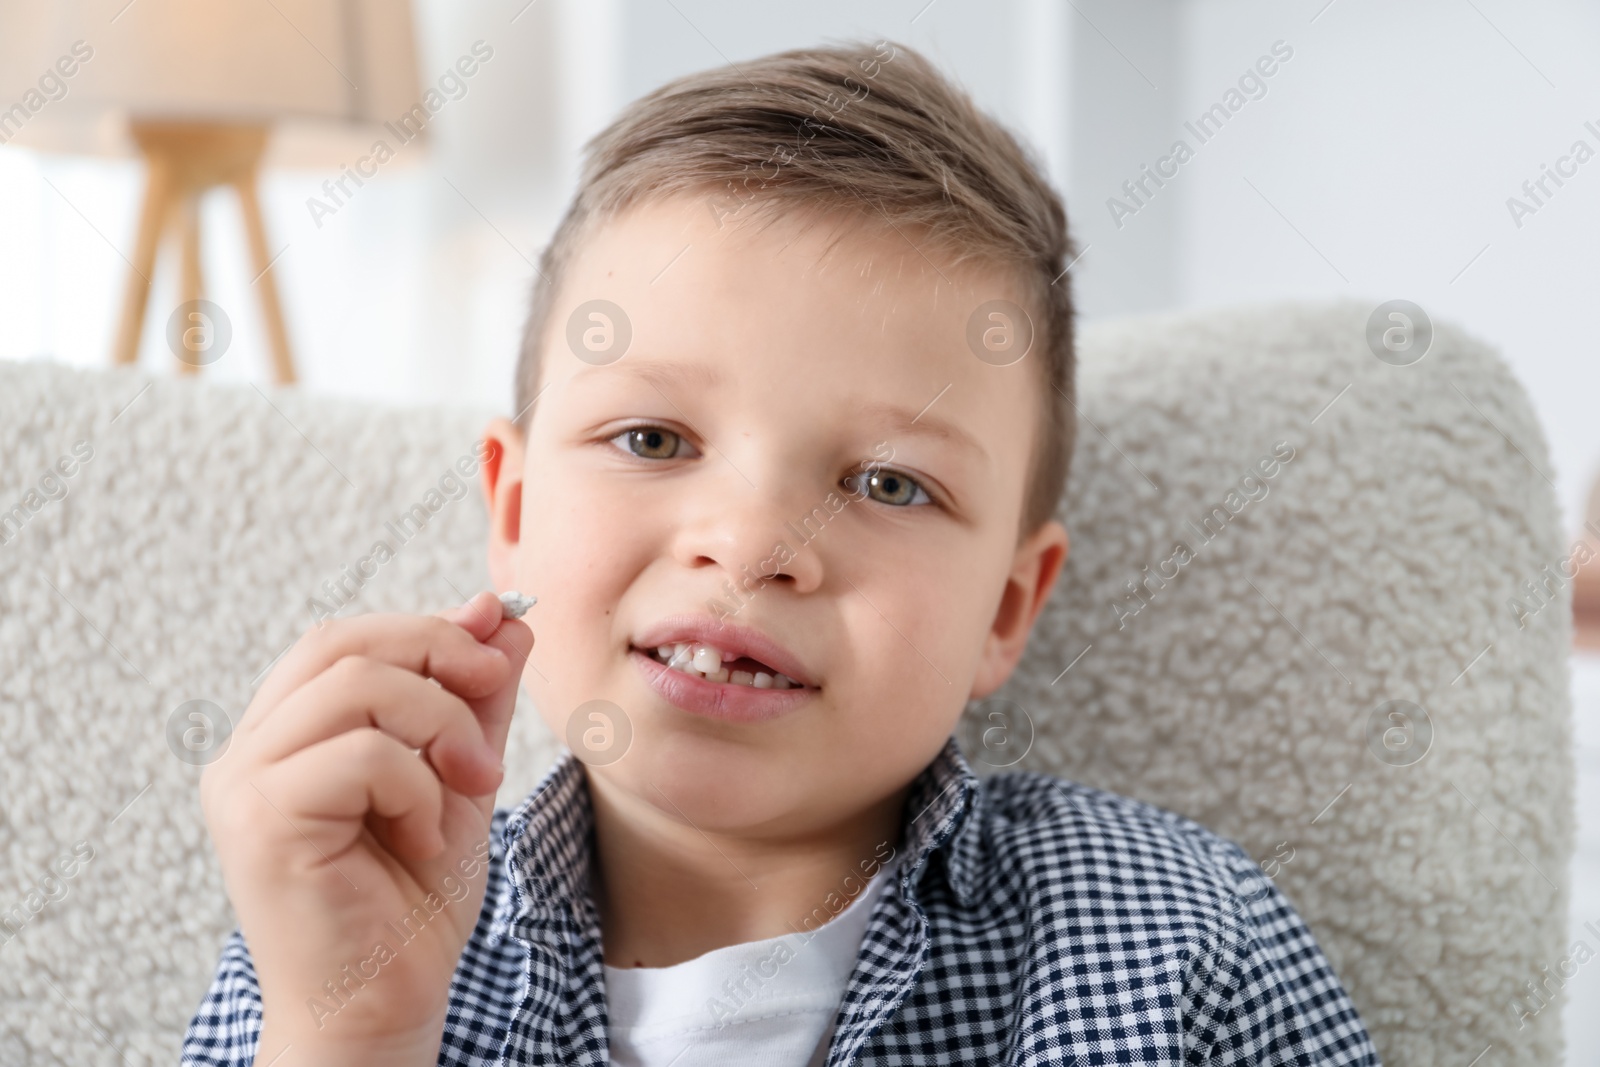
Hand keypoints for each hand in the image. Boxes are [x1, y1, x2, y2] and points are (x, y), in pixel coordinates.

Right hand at [199, 591, 530, 1065]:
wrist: (385, 1008)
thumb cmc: (411, 906)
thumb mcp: (460, 779)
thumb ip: (473, 699)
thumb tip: (500, 614)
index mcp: (284, 737)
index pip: (342, 641)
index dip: (424, 624)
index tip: (498, 631)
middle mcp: (248, 752)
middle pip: (340, 644)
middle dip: (436, 651)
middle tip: (496, 686)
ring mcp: (244, 785)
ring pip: (354, 686)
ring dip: (440, 723)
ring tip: (472, 783)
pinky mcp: (261, 821)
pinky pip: (361, 755)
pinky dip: (418, 786)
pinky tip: (424, 837)